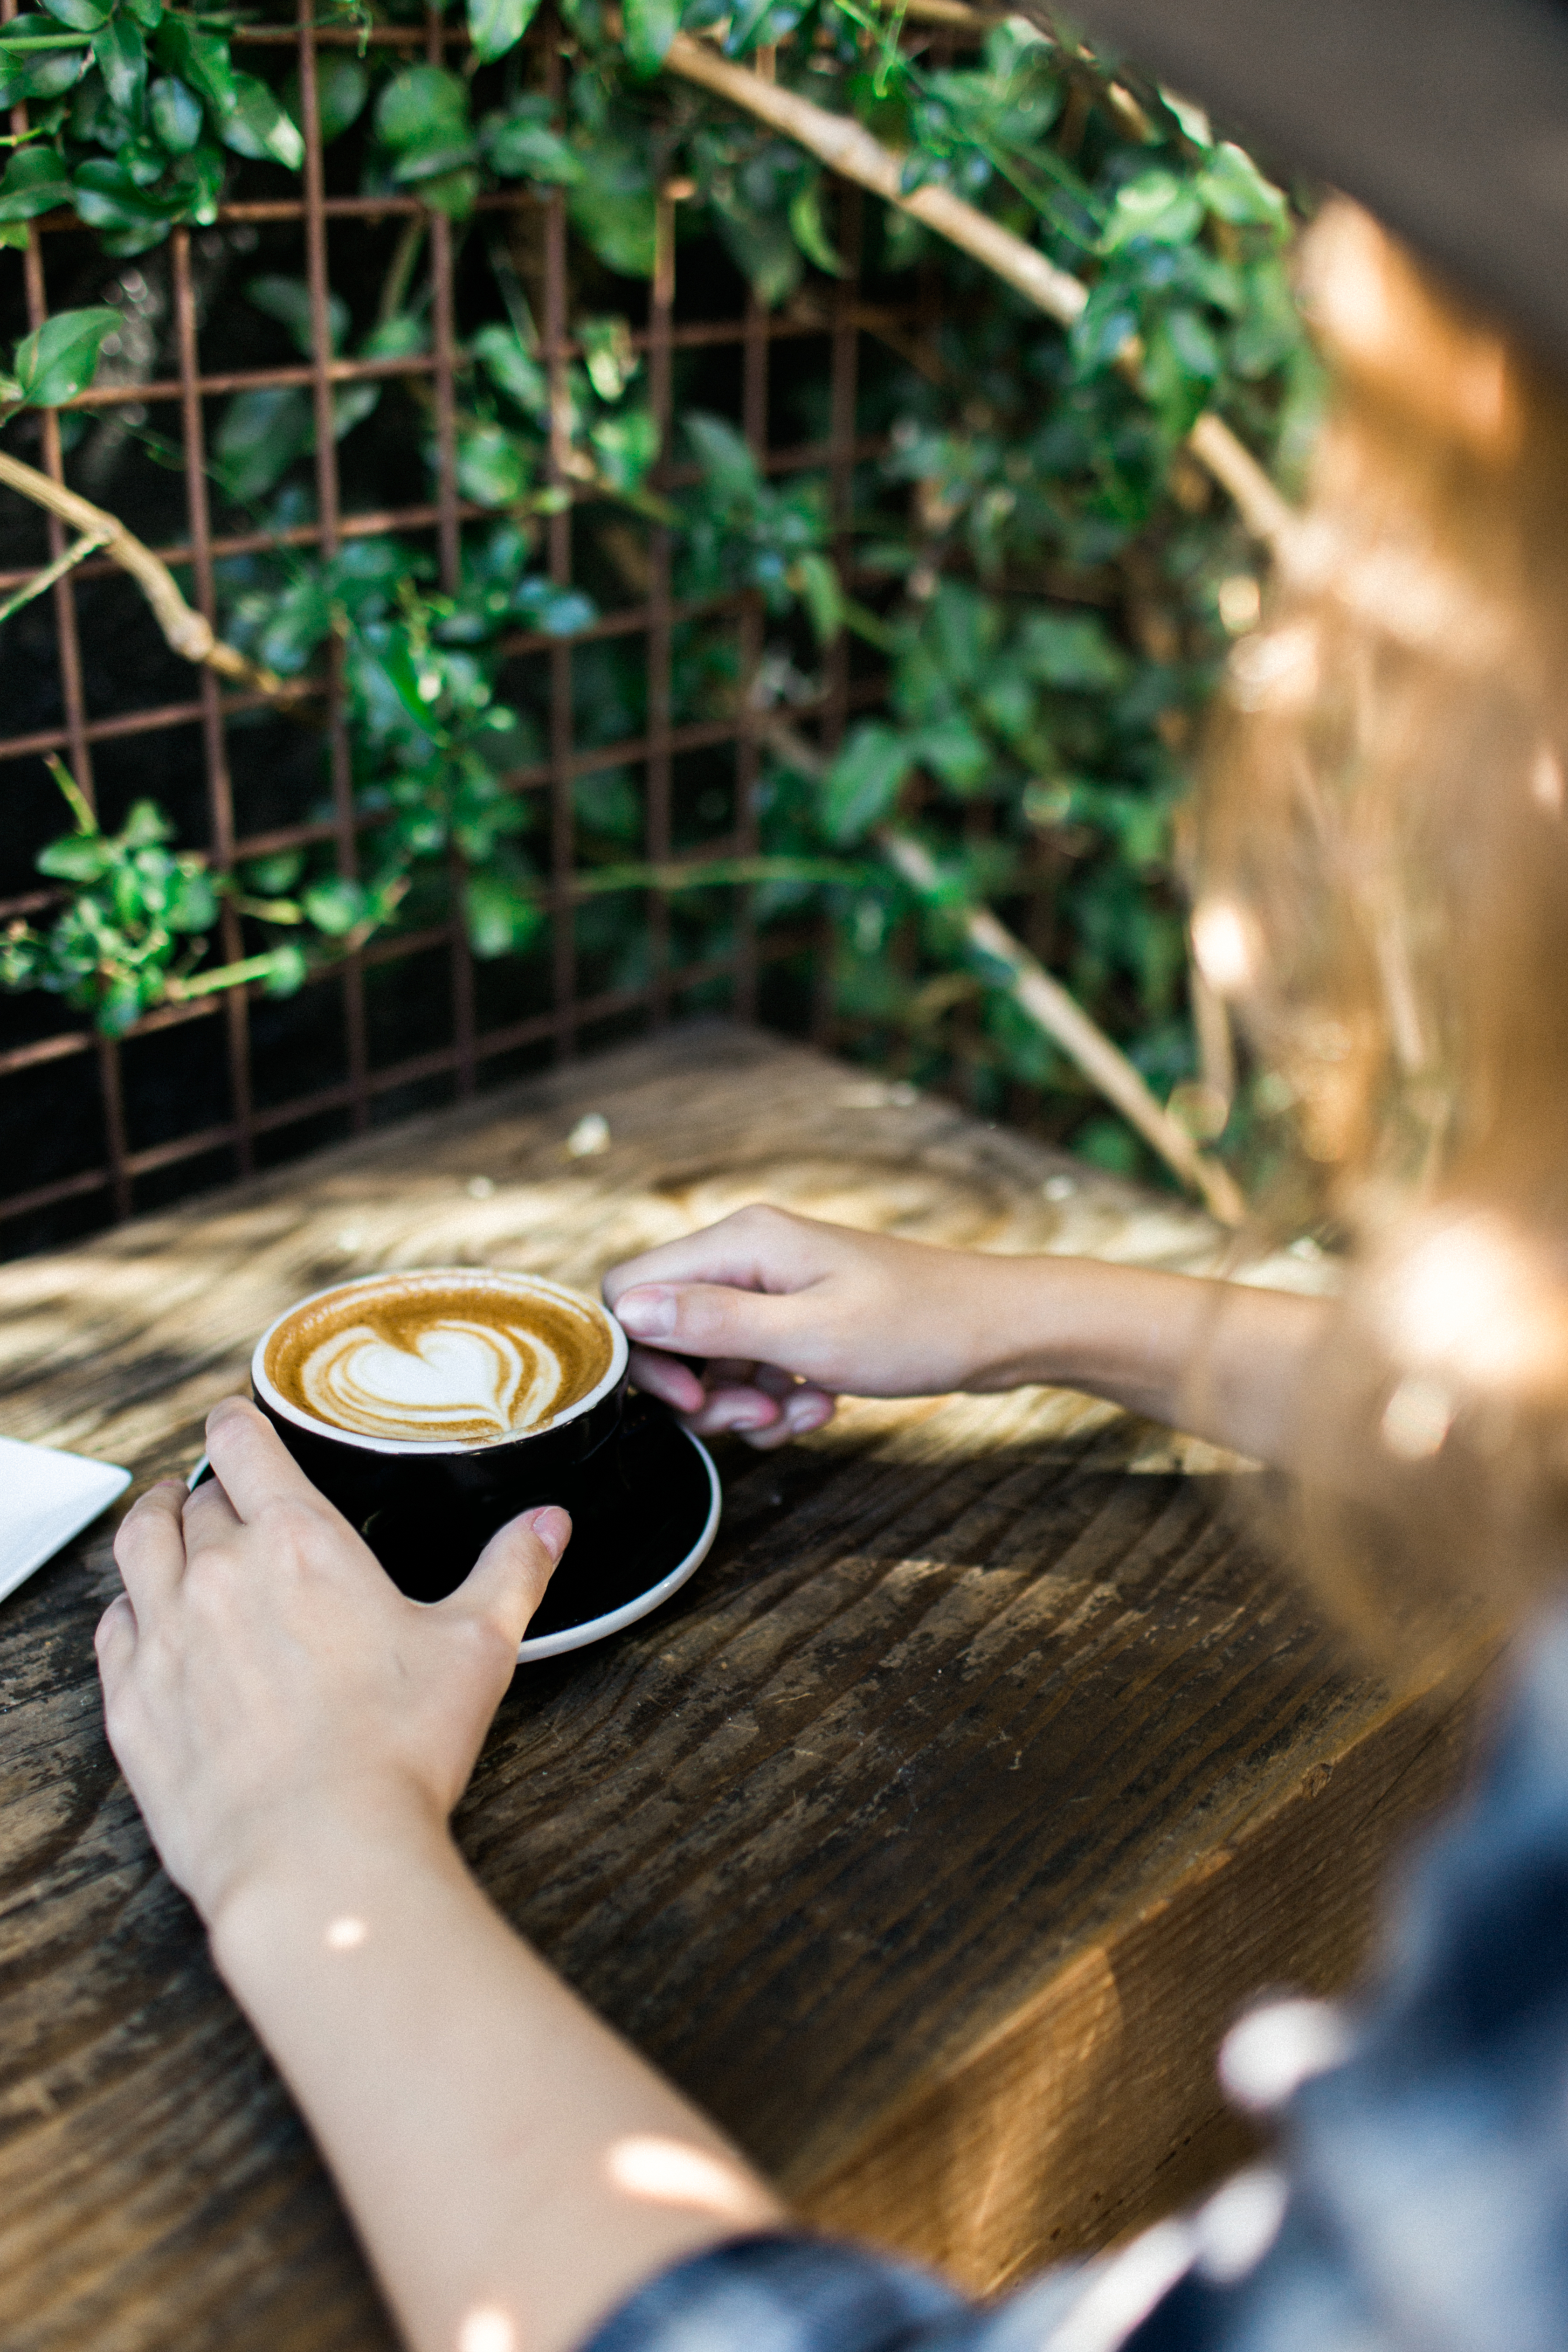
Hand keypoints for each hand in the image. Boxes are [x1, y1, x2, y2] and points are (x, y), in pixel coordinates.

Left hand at [96, 1396, 567, 1927]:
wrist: (317, 1853)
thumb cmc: (399, 1750)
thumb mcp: (477, 1647)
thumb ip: (511, 1571)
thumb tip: (549, 1523)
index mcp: (298, 1542)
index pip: (243, 1445)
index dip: (236, 1421)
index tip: (235, 1419)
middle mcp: (218, 1574)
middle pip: (192, 1500)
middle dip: (210, 1488)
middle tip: (224, 1493)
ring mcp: (165, 1636)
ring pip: (137, 1547)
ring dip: (153, 1525)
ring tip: (165, 1522)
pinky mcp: (132, 1700)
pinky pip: (113, 1626)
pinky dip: (128, 1606)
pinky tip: (144, 1615)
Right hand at [603, 1204, 1000, 1448]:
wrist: (1001, 1330)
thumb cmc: (921, 1326)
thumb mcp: (811, 1334)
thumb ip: (715, 1322)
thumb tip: (628, 1311)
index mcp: (742, 1243)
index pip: (630, 1289)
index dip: (644, 1354)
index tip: (694, 1397)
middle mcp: (748, 1257)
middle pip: (668, 1331)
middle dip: (703, 1390)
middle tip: (757, 1416)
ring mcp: (773, 1289)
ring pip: (710, 1360)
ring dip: (745, 1403)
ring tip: (804, 1411)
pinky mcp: (796, 1318)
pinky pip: (752, 1370)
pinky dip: (774, 1400)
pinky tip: (820, 1405)